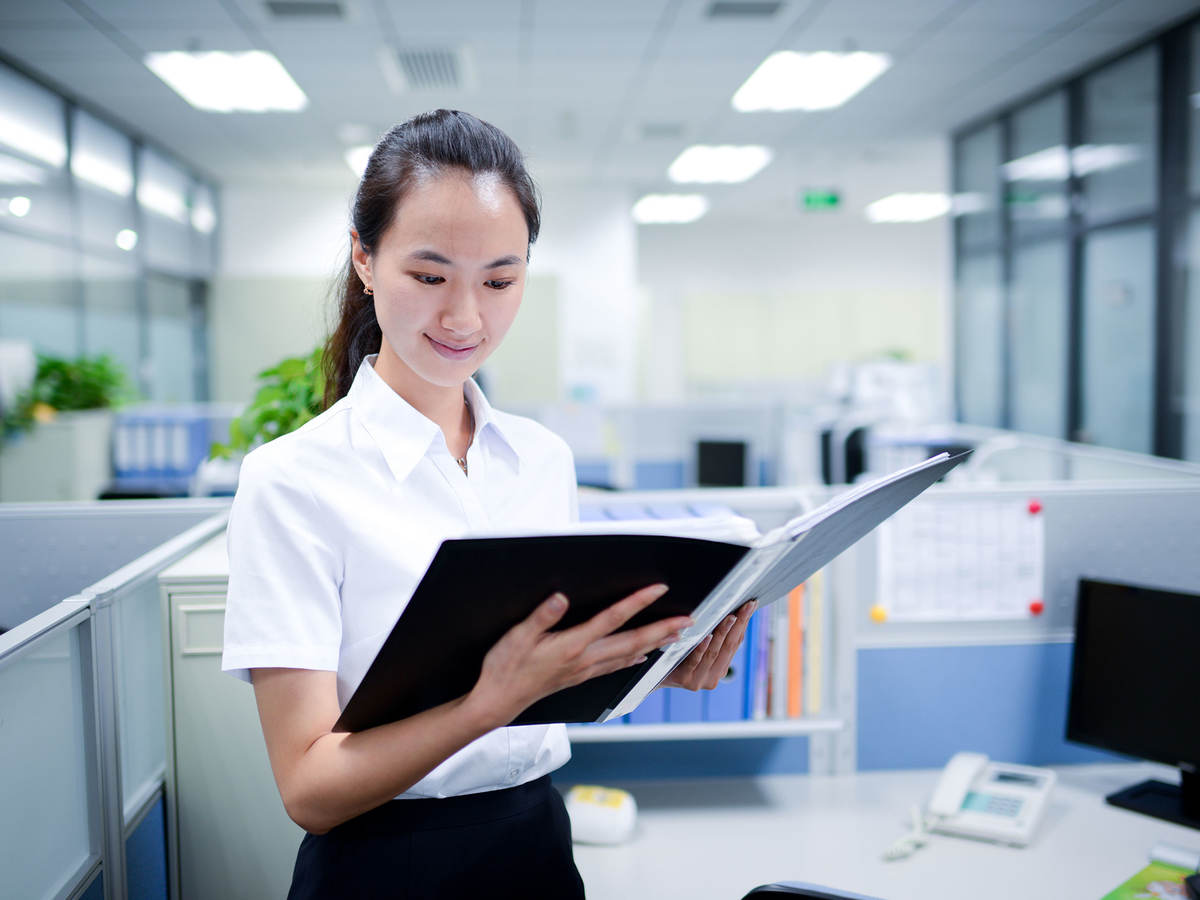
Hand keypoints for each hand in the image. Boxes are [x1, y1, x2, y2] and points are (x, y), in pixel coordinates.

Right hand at [468, 583, 691, 727]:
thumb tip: (561, 598)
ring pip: (629, 655)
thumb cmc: (505, 668)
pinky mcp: (581, 677)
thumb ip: (541, 616)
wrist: (498, 701)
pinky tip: (642, 655)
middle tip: (689, 621)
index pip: (613, 619)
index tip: (658, 589)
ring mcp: (585, 671)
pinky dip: (634, 658)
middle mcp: (585, 659)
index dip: (637, 602)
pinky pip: (616, 666)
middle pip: (633, 641)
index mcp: (573, 645)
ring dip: (656, 644)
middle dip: (663, 630)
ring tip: (677, 636)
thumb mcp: (517, 636)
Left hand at [660, 599, 755, 690]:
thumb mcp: (697, 650)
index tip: (751, 605)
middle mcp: (714, 676)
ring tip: (730, 617)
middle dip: (738, 624)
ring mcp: (701, 680)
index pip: (736, 642)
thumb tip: (729, 612)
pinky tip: (706, 636)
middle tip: (745, 606)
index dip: (744, 623)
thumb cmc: (676, 658)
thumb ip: (712, 638)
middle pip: (729, 646)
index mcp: (720, 668)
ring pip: (714, 652)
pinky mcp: (686, 680)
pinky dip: (702, 648)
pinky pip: (695, 660)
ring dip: (723, 633)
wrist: (652, 679)